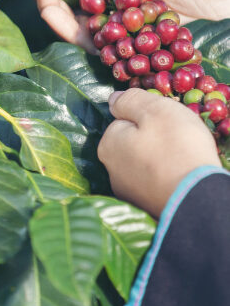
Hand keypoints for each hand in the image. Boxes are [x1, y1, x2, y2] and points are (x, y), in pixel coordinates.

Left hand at [98, 89, 220, 217]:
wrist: (198, 199)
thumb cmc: (176, 148)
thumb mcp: (154, 110)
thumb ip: (131, 100)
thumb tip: (114, 99)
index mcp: (108, 145)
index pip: (124, 121)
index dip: (147, 119)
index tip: (166, 124)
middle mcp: (110, 170)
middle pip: (133, 143)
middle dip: (153, 140)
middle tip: (178, 142)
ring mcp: (127, 191)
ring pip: (144, 163)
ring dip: (160, 160)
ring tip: (182, 160)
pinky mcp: (145, 207)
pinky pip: (156, 182)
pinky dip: (166, 178)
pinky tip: (180, 178)